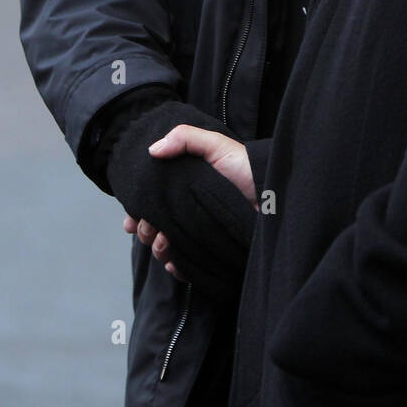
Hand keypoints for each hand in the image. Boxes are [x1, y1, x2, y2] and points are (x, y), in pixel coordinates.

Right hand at [106, 103, 258, 301]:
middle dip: (146, 229)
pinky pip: (186, 267)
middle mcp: (191, 211)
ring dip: (158, 247)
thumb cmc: (248, 170)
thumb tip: (153, 150)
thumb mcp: (217, 146)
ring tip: (165, 241)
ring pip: (165, 248)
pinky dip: (176, 266)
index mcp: (187, 189)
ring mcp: (201, 234)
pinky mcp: (212, 254)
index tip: (131, 218)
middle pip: (153, 227)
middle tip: (150, 227)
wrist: (276, 198)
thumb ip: (186, 139)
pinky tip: (176, 261)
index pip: (153, 203)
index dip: (136, 211)